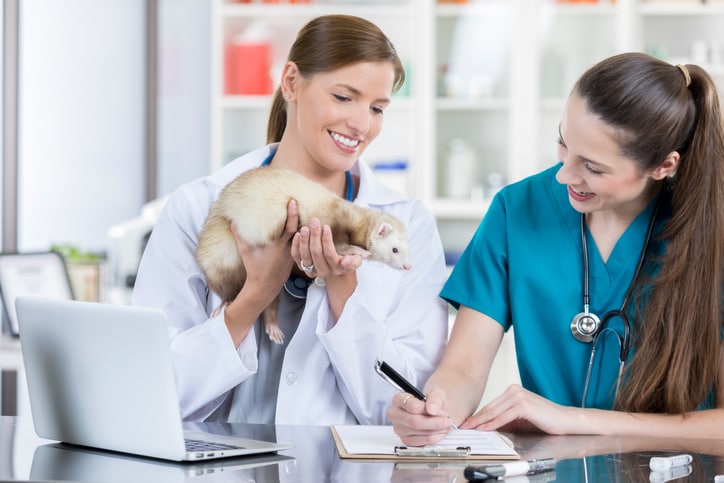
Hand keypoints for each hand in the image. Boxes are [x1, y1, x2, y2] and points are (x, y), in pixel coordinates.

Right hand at [231, 199, 299, 304]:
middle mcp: (289, 248)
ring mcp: (293, 252)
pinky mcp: (294, 256)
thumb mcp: (246, 251)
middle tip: (301, 201)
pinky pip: (301, 242)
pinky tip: (302, 224)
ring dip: (303, 223)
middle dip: (301, 215)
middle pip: (300, 228)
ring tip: (304, 208)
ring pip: (302, 236)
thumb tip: (233, 221)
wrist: (265, 287)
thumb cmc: (254, 268)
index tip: (292, 201)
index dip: (293, 214)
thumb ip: (240, 236)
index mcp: (279, 246)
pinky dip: (302, 233)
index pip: (290, 227)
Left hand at [291, 217, 362, 277]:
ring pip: (305, 255)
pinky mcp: (302, 267)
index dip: (327, 241)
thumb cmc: (348, 256)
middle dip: (315, 236)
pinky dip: (295, 246)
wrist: (337, 263)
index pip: (330, 254)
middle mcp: (323, 272)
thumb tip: (345, 262)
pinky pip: (296, 257)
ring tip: (305, 227)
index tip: (325, 227)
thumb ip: (354, 261)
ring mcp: (312, 271)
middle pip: (317, 253)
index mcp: (337, 269)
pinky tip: (297, 235)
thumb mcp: (356, 259)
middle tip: (314, 221)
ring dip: (304, 240)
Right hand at [387, 388, 454, 446]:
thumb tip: (432, 409)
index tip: (438, 410)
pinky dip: (434, 437)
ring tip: (445, 424)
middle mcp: (395, 414)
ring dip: (436, 430)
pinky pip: (421, 441)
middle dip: (434, 422)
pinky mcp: (406, 440)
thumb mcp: (436, 393)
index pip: (409, 405)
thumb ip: (435, 399)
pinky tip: (440, 431)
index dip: (425, 409)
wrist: (434, 410)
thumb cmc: (432, 401)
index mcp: (399, 399)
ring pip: (419, 432)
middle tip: (446, 420)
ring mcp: (399, 429)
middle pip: (414, 421)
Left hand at [462, 384, 578, 434]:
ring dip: (481, 422)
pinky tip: (485, 429)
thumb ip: (504, 420)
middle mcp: (513, 390)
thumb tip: (486, 426)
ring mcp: (518, 396)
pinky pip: (504, 417)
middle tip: (463, 426)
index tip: (468, 423)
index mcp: (512, 391)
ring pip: (494, 412)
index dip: (478, 415)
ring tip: (470, 429)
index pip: (491, 405)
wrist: (565, 421)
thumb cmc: (545, 421)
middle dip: (476, 419)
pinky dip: (493, 424)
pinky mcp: (523, 404)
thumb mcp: (519, 420)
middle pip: (490, 408)